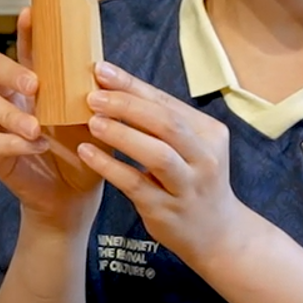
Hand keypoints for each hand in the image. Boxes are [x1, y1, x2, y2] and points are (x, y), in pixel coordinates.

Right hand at [0, 8, 102, 231]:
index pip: (26, 48)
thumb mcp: (96, 113)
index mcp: (39, 81)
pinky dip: (14, 142)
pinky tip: (36, 145)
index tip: (32, 13)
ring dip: (8, 111)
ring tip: (35, 125)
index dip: (25, 29)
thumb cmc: (86, 146)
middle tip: (33, 82)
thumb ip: (93, 89)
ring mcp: (1, 124)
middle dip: (8, 71)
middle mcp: (15, 97)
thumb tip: (101, 66)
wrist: (80, 191)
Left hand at [77, 60, 252, 268]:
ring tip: (91, 121)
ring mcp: (188, 185)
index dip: (133, 86)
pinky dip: (110, 166)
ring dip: (122, 135)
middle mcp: (205, 157)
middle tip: (93, 96)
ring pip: (157, 154)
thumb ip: (162, 124)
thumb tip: (115, 89)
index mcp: (210, 133)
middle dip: (127, 106)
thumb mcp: (191, 148)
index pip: (168, 103)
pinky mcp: (167, 209)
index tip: (101, 70)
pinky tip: (86, 153)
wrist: (217, 232)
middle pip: (166, 124)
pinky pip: (136, 183)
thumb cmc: (194, 180)